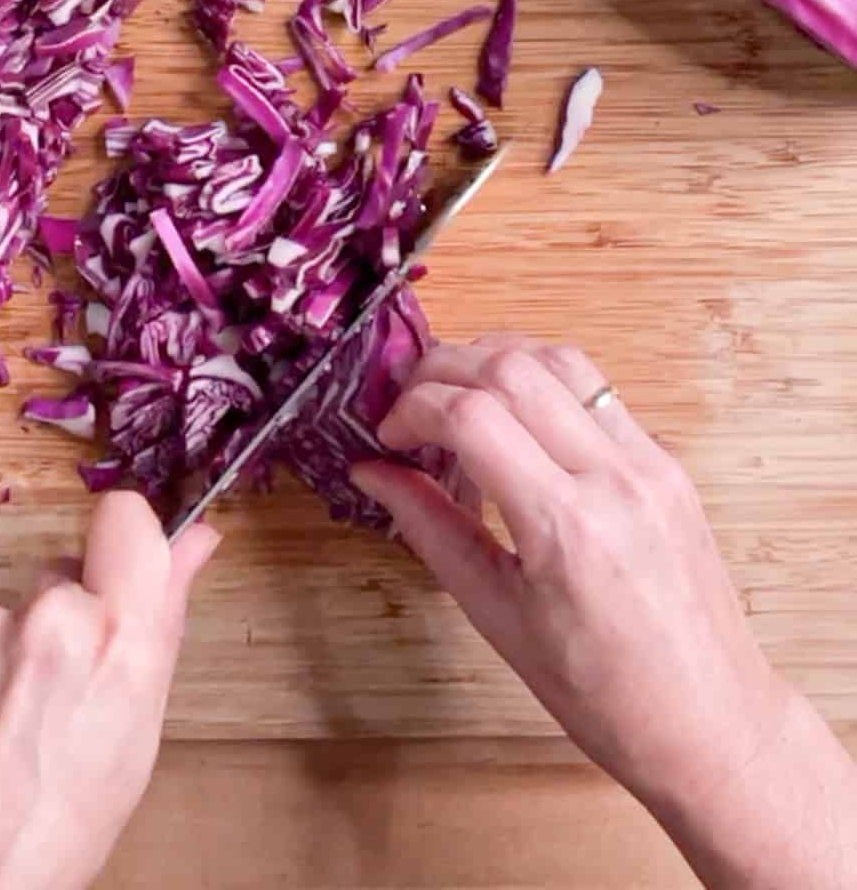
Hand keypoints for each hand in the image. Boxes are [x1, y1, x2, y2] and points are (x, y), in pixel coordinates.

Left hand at [0, 492, 219, 889]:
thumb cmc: (63, 822)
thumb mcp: (141, 724)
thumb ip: (165, 616)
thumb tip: (196, 541)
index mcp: (119, 635)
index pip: (126, 516)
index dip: (129, 537)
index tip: (125, 572)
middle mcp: (50, 615)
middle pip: (69, 569)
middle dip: (73, 611)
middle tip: (66, 685)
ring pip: (18, 607)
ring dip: (21, 643)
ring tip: (15, 719)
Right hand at [351, 335, 856, 889]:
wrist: (708, 720)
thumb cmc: (594, 689)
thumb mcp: (494, 614)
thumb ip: (428, 527)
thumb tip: (369, 470)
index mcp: (565, 527)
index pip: (471, 415)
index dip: (411, 410)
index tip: (388, 438)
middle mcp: (613, 476)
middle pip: (511, 366)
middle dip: (441, 369)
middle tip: (409, 408)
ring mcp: (650, 461)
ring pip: (559, 357)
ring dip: (493, 358)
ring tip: (455, 395)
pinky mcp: (667, 461)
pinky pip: (595, 388)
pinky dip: (539, 379)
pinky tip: (512, 413)